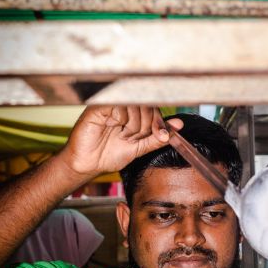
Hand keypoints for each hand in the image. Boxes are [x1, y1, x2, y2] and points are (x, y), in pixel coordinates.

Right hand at [60, 106, 183, 177]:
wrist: (89, 164)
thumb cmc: (110, 154)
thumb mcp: (140, 148)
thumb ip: (158, 137)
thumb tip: (179, 124)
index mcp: (133, 112)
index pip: (155, 107)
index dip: (160, 121)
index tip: (160, 135)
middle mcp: (123, 105)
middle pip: (147, 105)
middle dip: (146, 127)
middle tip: (132, 137)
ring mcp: (111, 103)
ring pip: (135, 105)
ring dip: (133, 125)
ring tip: (122, 134)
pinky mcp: (99, 105)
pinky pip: (119, 106)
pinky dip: (120, 119)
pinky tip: (111, 126)